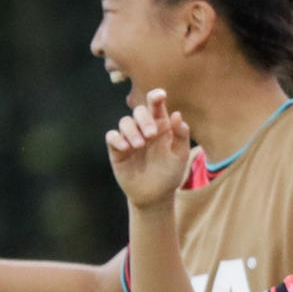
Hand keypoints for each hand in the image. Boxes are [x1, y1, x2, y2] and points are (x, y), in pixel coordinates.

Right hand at [105, 87, 192, 209]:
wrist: (156, 195)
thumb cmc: (170, 173)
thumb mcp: (180, 155)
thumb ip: (181, 135)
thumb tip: (177, 114)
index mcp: (161, 126)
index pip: (156, 106)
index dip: (156, 97)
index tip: (160, 96)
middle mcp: (144, 129)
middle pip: (138, 110)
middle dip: (144, 119)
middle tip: (152, 135)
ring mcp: (130, 138)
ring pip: (124, 122)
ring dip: (131, 130)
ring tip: (140, 145)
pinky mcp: (117, 150)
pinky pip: (112, 136)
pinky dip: (117, 139)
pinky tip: (127, 148)